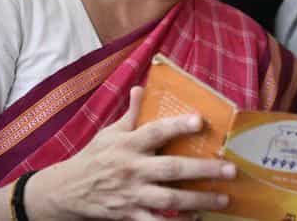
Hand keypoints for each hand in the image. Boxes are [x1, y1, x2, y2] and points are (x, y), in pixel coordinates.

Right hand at [29, 87, 234, 220]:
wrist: (67, 192)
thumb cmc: (94, 158)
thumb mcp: (109, 133)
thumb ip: (130, 113)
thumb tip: (140, 88)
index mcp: (129, 144)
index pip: (156, 131)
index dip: (178, 126)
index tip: (201, 120)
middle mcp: (133, 169)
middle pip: (172, 168)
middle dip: (203, 169)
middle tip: (229, 170)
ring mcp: (132, 194)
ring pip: (170, 199)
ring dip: (199, 201)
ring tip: (223, 200)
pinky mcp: (129, 215)